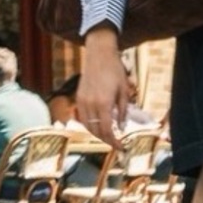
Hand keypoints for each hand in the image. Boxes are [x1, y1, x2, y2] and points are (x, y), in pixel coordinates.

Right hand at [78, 26, 128, 146]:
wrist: (99, 55)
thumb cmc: (114, 71)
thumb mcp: (124, 91)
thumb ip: (122, 111)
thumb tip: (122, 128)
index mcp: (104, 103)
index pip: (107, 131)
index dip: (114, 142)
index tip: (121, 147)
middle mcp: (90, 104)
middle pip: (96, 131)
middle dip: (106, 140)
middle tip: (115, 144)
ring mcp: (82, 101)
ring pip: (87, 126)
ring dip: (97, 134)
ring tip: (107, 136)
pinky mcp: (78, 98)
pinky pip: (82, 118)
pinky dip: (90, 125)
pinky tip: (98, 126)